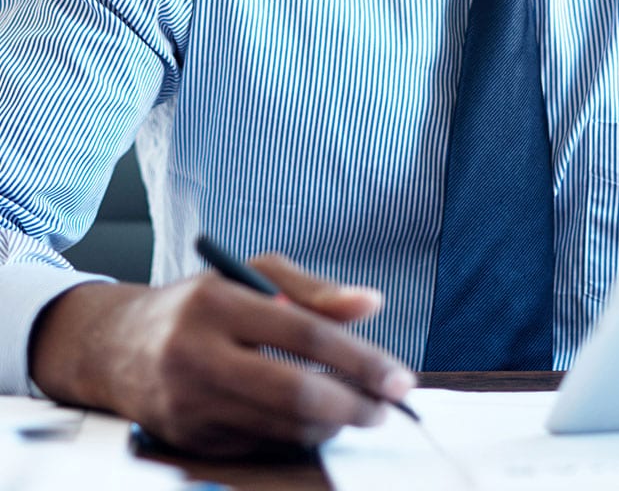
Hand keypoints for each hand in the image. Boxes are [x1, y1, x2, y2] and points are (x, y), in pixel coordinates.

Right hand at [29, 252, 414, 455]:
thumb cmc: (203, 301)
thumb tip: (373, 305)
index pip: (307, 334)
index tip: (400, 378)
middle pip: (293, 392)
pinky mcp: (187, 439)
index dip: (361, 360)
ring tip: (359, 411)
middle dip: (353, 405)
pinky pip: (259, 444)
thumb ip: (316, 291)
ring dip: (331, 425)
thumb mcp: (255, 275)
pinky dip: (295, 436)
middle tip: (386, 407)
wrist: (117, 345)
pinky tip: (316, 420)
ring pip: (279, 427)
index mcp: (219, 301)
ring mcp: (188, 403)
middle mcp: (197, 354)